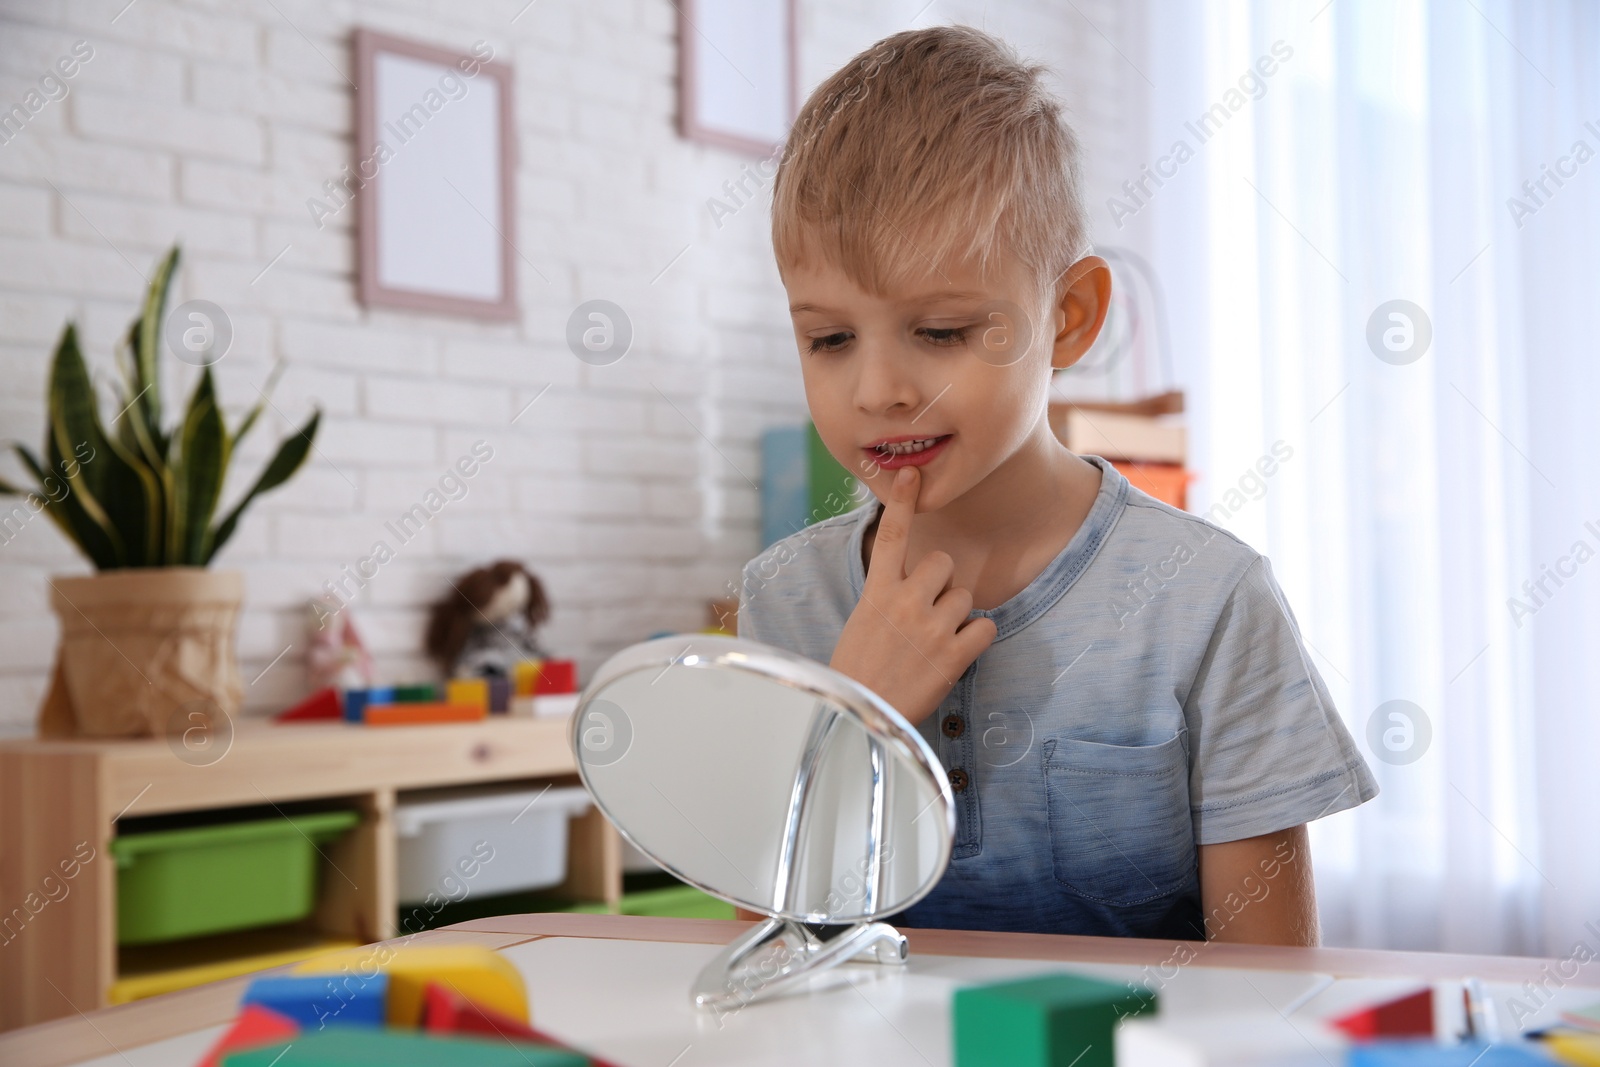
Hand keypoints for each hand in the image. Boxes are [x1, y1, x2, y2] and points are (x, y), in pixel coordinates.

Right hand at [829, 466, 997, 724]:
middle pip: (943, 564)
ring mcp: (929, 627)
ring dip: (957, 617)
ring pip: (965, 597)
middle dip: (942, 585)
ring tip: (933, 644)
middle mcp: (904, 602)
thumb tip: (915, 585)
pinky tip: (955, 655)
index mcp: (876, 592)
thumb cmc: (858, 673)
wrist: (858, 718)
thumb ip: (889, 598)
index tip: (912, 474)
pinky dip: (977, 640)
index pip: (891, 536)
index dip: (903, 502)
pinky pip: (985, 628)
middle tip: (926, 616)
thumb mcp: (863, 623)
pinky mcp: (952, 656)